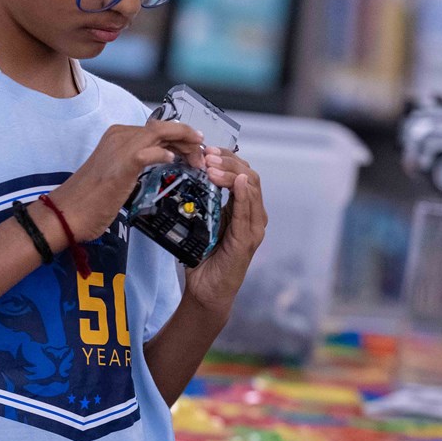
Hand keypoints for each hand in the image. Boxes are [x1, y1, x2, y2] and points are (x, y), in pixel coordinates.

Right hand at [47, 119, 205, 241]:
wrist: (66, 214)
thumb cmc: (89, 199)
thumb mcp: (118, 173)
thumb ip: (136, 163)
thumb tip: (159, 161)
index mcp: (117, 135)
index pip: (158, 129)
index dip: (181, 138)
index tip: (194, 152)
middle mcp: (119, 135)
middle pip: (164, 128)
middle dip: (188, 141)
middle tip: (203, 158)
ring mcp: (120, 147)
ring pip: (162, 134)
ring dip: (185, 146)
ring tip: (199, 160)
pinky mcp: (122, 165)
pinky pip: (150, 152)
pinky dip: (165, 154)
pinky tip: (175, 162)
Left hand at [184, 148, 265, 315]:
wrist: (205, 290)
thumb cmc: (203, 256)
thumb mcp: (202, 221)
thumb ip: (204, 201)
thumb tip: (188, 173)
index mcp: (243, 209)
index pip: (242, 173)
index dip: (227, 158)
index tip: (206, 150)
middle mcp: (253, 216)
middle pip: (249, 176)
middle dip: (228, 161)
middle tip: (207, 155)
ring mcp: (252, 229)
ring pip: (251, 189)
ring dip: (231, 173)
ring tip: (212, 166)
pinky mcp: (246, 241)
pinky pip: (247, 214)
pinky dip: (243, 195)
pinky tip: (237, 183)